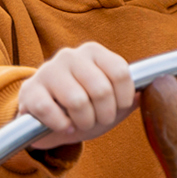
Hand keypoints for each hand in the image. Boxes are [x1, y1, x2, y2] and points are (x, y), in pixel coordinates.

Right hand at [18, 42, 137, 149]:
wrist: (46, 119)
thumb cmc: (84, 108)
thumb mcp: (111, 103)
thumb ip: (131, 98)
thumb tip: (146, 95)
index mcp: (94, 52)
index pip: (120, 72)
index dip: (123, 98)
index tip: (118, 108)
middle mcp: (71, 55)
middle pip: (101, 89)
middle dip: (104, 114)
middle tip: (98, 120)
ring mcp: (47, 70)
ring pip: (77, 101)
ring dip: (84, 122)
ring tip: (81, 123)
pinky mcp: (29, 90)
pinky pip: (49, 110)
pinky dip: (61, 125)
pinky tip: (63, 126)